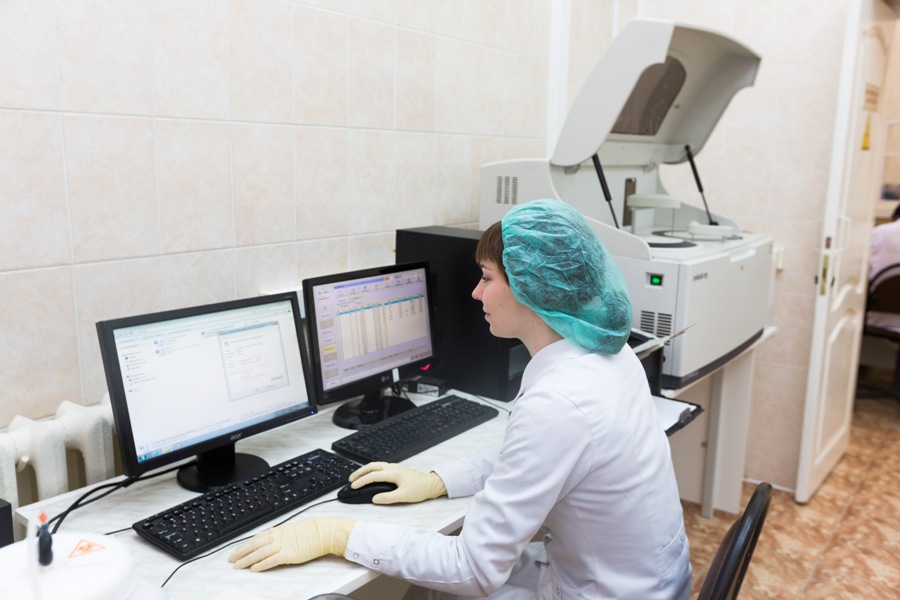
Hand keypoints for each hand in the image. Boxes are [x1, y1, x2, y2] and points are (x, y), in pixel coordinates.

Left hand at [229, 518, 354, 571]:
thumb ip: (282, 535)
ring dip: (247, 559)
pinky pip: (271, 560)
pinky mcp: (288, 554)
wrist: (323, 533)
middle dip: (241, 552)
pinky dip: (261, 564)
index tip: (236, 550)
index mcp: (278, 530)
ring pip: (259, 552)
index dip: (245, 544)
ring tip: (238, 566)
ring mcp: (282, 545)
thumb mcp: (293, 529)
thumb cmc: (312, 531)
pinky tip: (254, 569)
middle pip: (254, 545)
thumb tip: (273, 540)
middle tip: (231, 559)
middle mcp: (278, 537)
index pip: (256, 538)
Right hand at [349, 462, 445, 504]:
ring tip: (357, 477)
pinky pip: (380, 467)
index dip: (361, 481)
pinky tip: (369, 475)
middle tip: (350, 480)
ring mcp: (394, 467)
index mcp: (393, 473)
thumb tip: (374, 499)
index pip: (373, 476)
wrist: (430, 484)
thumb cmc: (419, 489)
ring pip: (375, 465)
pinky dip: (371, 470)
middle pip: (371, 466)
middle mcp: (392, 467)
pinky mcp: (396, 469)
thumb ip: (387, 498)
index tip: (353, 486)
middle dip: (359, 472)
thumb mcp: (403, 496)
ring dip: (365, 470)